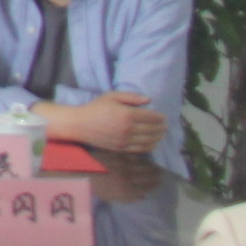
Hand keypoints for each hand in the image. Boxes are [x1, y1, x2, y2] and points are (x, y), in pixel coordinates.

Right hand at [54, 92, 168, 156]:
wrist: (80, 124)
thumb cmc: (96, 108)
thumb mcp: (112, 96)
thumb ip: (131, 97)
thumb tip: (149, 100)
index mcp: (127, 114)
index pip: (151, 117)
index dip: (160, 117)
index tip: (163, 117)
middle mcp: (129, 129)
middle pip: (153, 130)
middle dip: (162, 128)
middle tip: (164, 125)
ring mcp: (126, 140)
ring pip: (149, 141)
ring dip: (158, 138)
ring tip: (161, 134)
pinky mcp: (122, 148)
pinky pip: (141, 149)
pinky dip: (150, 146)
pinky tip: (152, 142)